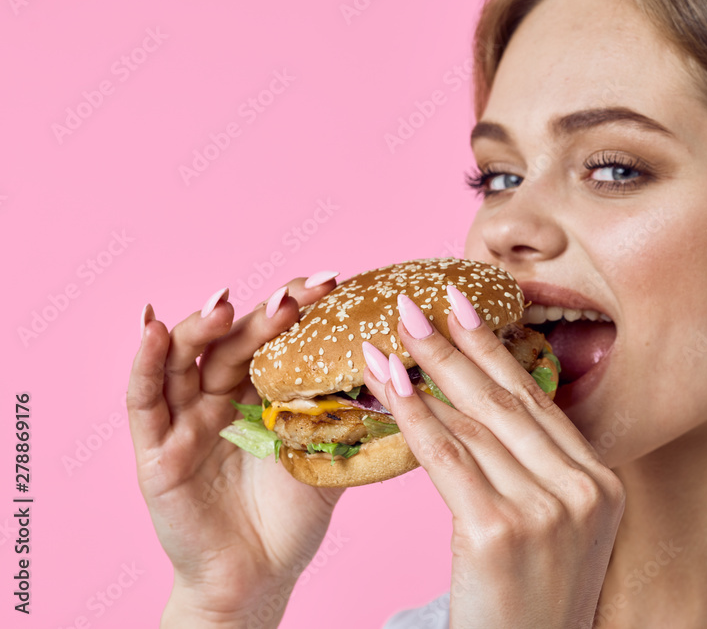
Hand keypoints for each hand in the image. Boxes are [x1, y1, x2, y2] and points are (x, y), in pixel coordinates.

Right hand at [126, 273, 345, 627]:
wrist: (259, 576)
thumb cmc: (294, 515)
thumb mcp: (328, 456)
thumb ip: (352, 417)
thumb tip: (409, 374)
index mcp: (262, 392)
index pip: (276, 338)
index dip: (299, 308)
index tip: (332, 282)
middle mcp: (220, 396)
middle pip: (235, 342)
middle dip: (263, 315)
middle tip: (294, 297)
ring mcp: (185, 419)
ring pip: (186, 358)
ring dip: (203, 326)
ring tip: (227, 303)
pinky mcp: (155, 449)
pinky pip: (144, 400)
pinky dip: (145, 362)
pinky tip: (154, 329)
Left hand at [361, 287, 625, 628]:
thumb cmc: (531, 605)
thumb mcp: (557, 533)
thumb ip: (538, 472)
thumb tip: (480, 411)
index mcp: (602, 483)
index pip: (539, 402)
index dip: (496, 349)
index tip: (465, 306)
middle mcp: (583, 489)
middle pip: (508, 401)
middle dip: (457, 345)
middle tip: (417, 303)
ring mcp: (546, 510)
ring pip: (475, 423)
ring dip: (426, 372)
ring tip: (390, 335)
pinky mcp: (500, 531)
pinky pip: (448, 458)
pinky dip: (414, 416)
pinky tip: (387, 385)